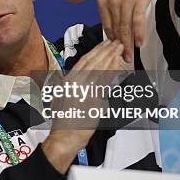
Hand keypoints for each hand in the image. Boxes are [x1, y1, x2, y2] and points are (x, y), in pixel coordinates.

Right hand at [42, 39, 124, 172]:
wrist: (66, 135)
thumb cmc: (64, 120)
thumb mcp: (60, 97)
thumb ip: (68, 84)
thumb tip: (75, 77)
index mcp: (67, 81)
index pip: (83, 61)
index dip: (95, 51)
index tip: (103, 44)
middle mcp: (75, 83)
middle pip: (93, 63)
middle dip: (106, 51)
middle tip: (116, 43)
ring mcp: (84, 90)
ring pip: (100, 70)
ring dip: (111, 58)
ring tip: (119, 50)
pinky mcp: (93, 99)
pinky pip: (104, 83)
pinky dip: (111, 72)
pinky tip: (117, 66)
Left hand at [62, 0, 177, 62]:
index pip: (104, 24)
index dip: (108, 39)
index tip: (111, 51)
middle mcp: (112, 1)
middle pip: (115, 29)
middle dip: (118, 46)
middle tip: (121, 60)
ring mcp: (126, 0)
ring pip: (126, 27)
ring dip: (128, 44)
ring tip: (129, 57)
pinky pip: (138, 20)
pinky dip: (138, 33)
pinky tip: (139, 43)